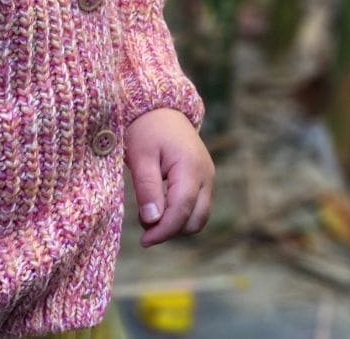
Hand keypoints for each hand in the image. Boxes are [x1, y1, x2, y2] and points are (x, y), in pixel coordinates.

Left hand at [124, 108, 213, 246]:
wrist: (159, 107)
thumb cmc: (147, 129)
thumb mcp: (141, 156)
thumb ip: (147, 188)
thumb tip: (152, 221)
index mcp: (191, 167)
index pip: (181, 211)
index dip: (163, 231)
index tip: (144, 241)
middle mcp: (206, 174)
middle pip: (195, 220)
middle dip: (171, 229)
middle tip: (144, 223)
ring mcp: (208, 177)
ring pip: (199, 217)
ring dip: (176, 223)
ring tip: (150, 212)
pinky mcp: (204, 179)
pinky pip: (197, 206)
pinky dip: (180, 213)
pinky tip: (159, 204)